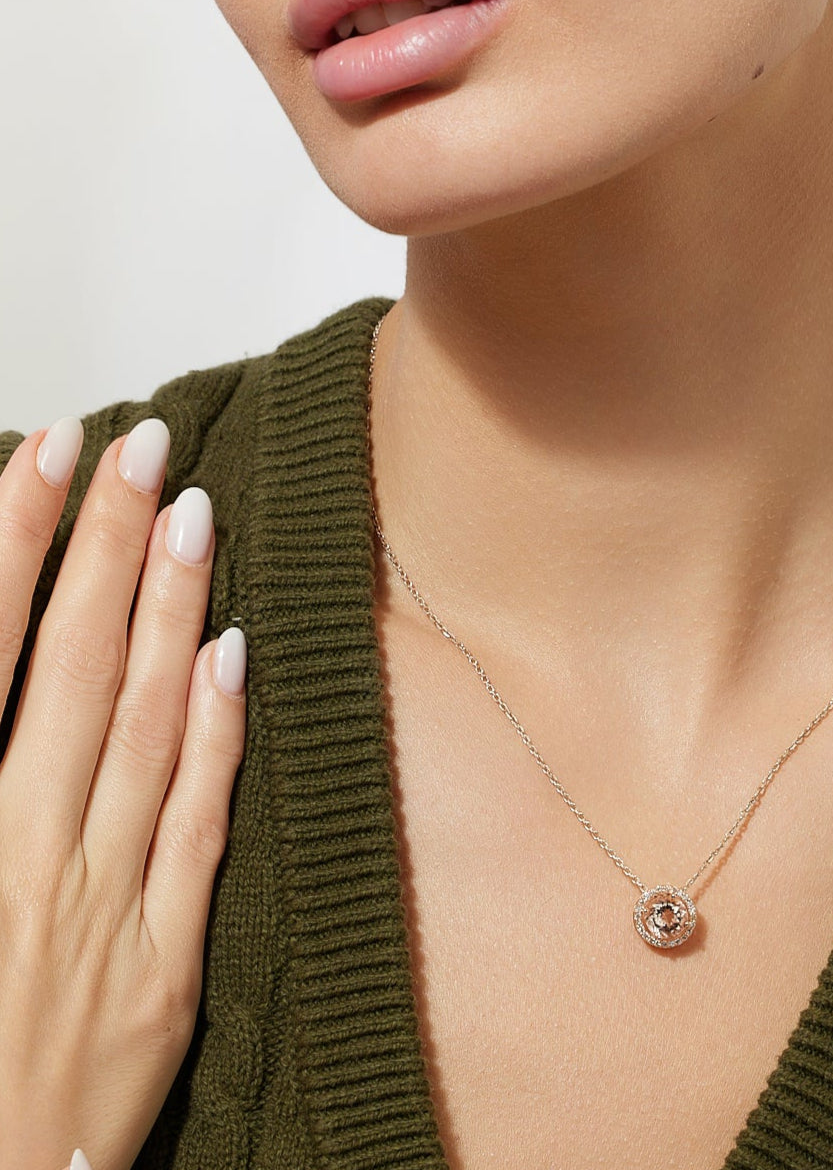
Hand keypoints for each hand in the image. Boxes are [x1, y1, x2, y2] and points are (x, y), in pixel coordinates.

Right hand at [0, 416, 246, 1169]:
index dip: (11, 541)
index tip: (48, 452)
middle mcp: (14, 855)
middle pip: (66, 667)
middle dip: (101, 546)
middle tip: (139, 447)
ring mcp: (95, 907)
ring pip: (140, 726)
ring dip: (165, 611)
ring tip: (192, 514)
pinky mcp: (160, 965)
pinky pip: (195, 826)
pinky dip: (214, 735)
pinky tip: (232, 654)